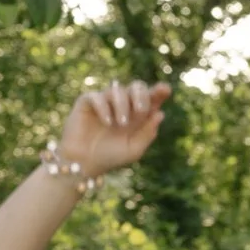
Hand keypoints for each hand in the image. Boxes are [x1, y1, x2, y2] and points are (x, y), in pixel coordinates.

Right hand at [55, 79, 169, 182]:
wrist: (84, 163)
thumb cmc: (110, 157)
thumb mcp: (133, 150)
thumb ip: (147, 133)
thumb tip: (160, 114)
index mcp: (139, 114)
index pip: (152, 97)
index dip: (160, 90)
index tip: (165, 90)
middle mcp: (124, 104)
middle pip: (137, 86)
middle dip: (142, 95)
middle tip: (141, 111)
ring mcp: (106, 101)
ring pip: (118, 90)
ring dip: (122, 106)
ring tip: (121, 124)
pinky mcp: (87, 102)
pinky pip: (97, 96)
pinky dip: (104, 107)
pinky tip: (107, 122)